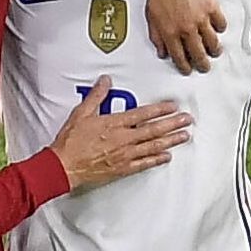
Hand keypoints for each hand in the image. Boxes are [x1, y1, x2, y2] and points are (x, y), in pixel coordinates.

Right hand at [51, 74, 190, 189]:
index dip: (160, 109)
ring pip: (153, 146)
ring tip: (184, 136)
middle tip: (187, 120)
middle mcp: (123, 139)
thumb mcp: (81, 113)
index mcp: (114, 124)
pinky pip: (144, 164)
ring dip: (171, 141)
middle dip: (173, 124)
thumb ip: (97, 96)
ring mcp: (125, 155)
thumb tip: (106, 81)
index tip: (173, 106)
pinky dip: (157, 159)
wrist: (63, 167)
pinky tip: (167, 156)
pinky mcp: (122, 169)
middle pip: (153, 129)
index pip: (143, 114)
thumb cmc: (71, 142)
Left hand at [145, 0, 225, 73]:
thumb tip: (162, 52)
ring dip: (214, 51)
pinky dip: (220, 29)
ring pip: (213, 43)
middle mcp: (187, 28)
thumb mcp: (150, 15)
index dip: (184, 67)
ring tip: (214, 52)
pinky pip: (221, 24)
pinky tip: (217, 29)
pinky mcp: (212, 6)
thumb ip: (156, 36)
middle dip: (202, 65)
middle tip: (204, 67)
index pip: (180, 58)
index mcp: (170, 32)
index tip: (188, 69)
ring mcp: (201, 18)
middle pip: (199, 55)